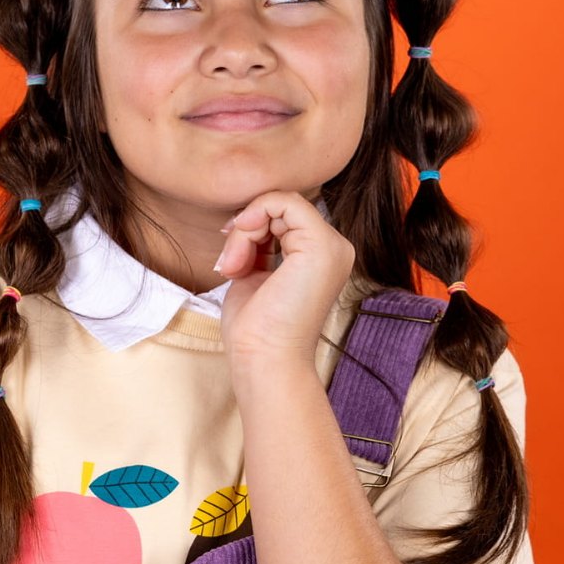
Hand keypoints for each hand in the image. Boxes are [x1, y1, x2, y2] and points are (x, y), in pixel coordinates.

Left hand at [214, 190, 356, 368]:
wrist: (265, 360)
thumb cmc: (256, 329)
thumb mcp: (255, 273)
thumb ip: (258, 244)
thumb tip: (244, 216)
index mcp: (321, 256)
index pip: (284, 216)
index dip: (251, 226)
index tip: (229, 258)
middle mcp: (334, 249)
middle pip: (281, 208)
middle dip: (245, 229)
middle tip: (229, 264)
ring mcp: (332, 246)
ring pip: (279, 204)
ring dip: (244, 230)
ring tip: (233, 267)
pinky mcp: (321, 246)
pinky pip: (282, 202)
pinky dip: (251, 220)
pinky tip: (241, 253)